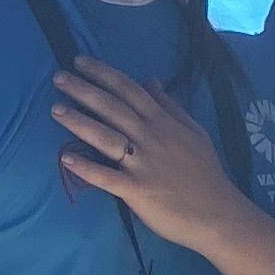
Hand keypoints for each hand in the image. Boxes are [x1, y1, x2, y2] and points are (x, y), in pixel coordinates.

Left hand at [53, 56, 245, 250]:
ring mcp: (142, 164)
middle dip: (83, 90)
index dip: (103, 73)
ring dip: (79, 122)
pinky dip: (86, 168)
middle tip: (57, 77)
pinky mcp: (136, 191)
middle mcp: (150, 138)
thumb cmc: (205, 173)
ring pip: (106, 137)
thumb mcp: (194, 131)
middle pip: (112, 108)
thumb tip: (150, 80)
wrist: (218, 214)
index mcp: (163, 122)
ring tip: (55, 109)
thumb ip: (170, 106)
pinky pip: (106, 177)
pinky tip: (65, 158)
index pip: (129, 90)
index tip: (79, 61)